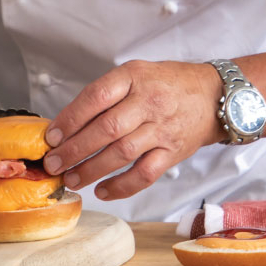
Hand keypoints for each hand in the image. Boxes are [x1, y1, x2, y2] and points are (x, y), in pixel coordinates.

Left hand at [43, 60, 223, 199]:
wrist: (214, 96)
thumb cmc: (166, 85)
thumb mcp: (135, 75)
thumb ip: (104, 95)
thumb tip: (66, 125)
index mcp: (133, 77)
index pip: (96, 97)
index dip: (70, 119)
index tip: (51, 137)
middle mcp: (149, 101)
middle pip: (106, 129)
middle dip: (74, 150)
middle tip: (54, 164)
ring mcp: (162, 128)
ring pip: (122, 153)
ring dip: (92, 170)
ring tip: (72, 179)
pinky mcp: (173, 152)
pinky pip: (145, 174)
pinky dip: (121, 186)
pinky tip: (102, 191)